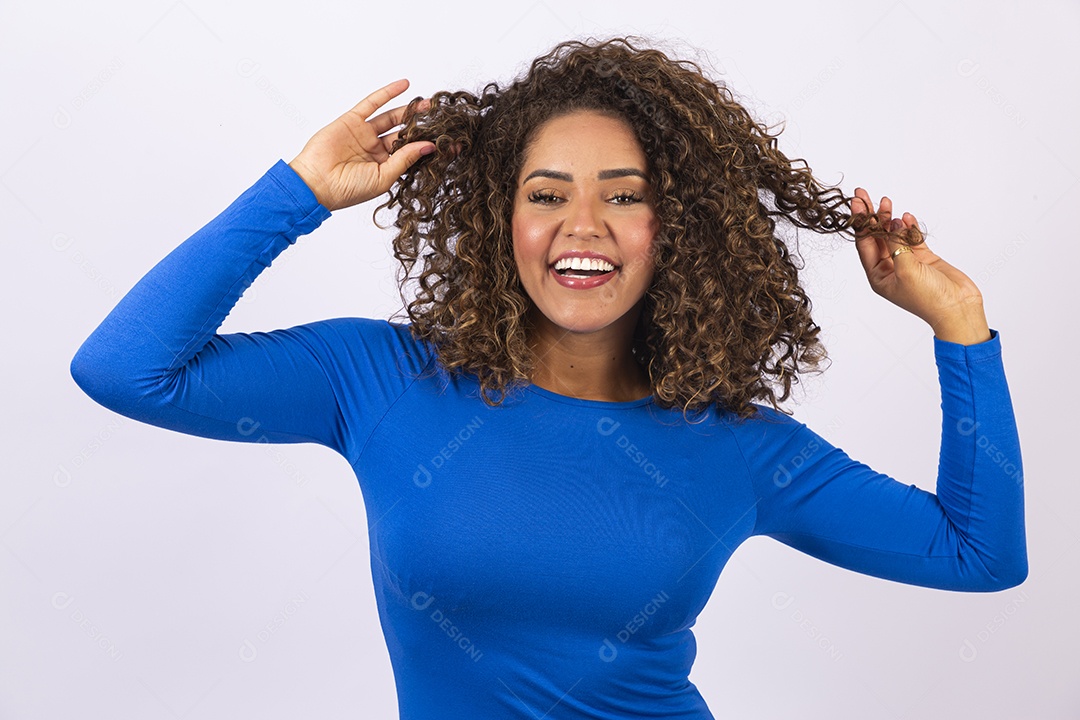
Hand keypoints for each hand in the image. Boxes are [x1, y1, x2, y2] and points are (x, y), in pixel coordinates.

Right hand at [288, 78, 434, 211]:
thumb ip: (405, 159)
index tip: (453, 144)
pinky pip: (372, 103)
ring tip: (428, 104)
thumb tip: (429, 146)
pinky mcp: (352, 121)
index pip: (412, 153)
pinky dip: (387, 93)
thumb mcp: (383, 177)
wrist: (316, 183)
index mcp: (385, 167)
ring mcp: (364, 134)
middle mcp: (376, 150)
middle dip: (423, 127)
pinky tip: (405, 85)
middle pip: (404, 134)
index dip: (430, 148)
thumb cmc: (347, 189)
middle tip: (443, 119)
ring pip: (392, 118)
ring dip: (410, 110)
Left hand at [851, 188, 990, 343]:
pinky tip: (907, 216)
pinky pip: (912, 238)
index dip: (860, 222)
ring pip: (893, 235)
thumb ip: (897, 245)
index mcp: (878, 275)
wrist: (958, 308)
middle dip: (870, 216)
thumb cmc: (928, 298)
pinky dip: (909, 227)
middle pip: (875, 236)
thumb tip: (893, 223)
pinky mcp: (924, 258)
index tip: (857, 203)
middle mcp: (889, 268)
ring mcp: (906, 261)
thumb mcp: (907, 270)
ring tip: (886, 202)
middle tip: (864, 194)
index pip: (864, 244)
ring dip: (890, 219)